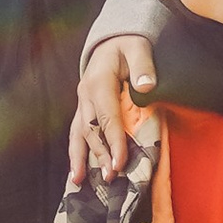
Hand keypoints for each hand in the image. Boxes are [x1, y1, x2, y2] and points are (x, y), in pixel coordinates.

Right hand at [71, 37, 155, 184]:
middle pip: (91, 129)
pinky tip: (76, 173)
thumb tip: (146, 87)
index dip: (114, 140)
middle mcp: (85, 94)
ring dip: (81, 158)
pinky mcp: (83, 109)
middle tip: (110, 177)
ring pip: (79, 133)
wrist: (112, 41)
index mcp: (98, 81)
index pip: (106, 116)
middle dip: (100, 154)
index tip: (120, 162)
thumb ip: (143, 66)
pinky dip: (76, 152)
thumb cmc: (129, 46)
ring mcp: (82, 102)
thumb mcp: (139, 48)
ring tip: (79, 181)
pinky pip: (77, 133)